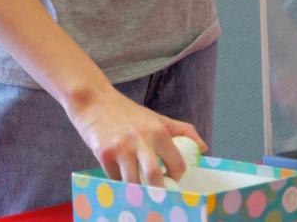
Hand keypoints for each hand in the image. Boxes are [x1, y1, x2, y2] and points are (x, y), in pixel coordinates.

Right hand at [66, 84, 206, 186]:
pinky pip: (115, 179)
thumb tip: (203, 148)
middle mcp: (142, 139)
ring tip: (138, 190)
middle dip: (158, 192)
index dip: (176, 177)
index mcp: (159, 131)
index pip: (177, 163)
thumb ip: (181, 131)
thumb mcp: (156, 118)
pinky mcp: (103, 154)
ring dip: (136, 190)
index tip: (172, 180)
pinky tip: (120, 176)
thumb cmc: (127, 112)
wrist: (94, 100)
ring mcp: (122, 148)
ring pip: (133, 182)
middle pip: (155, 177)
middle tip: (158, 195)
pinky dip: (119, 182)